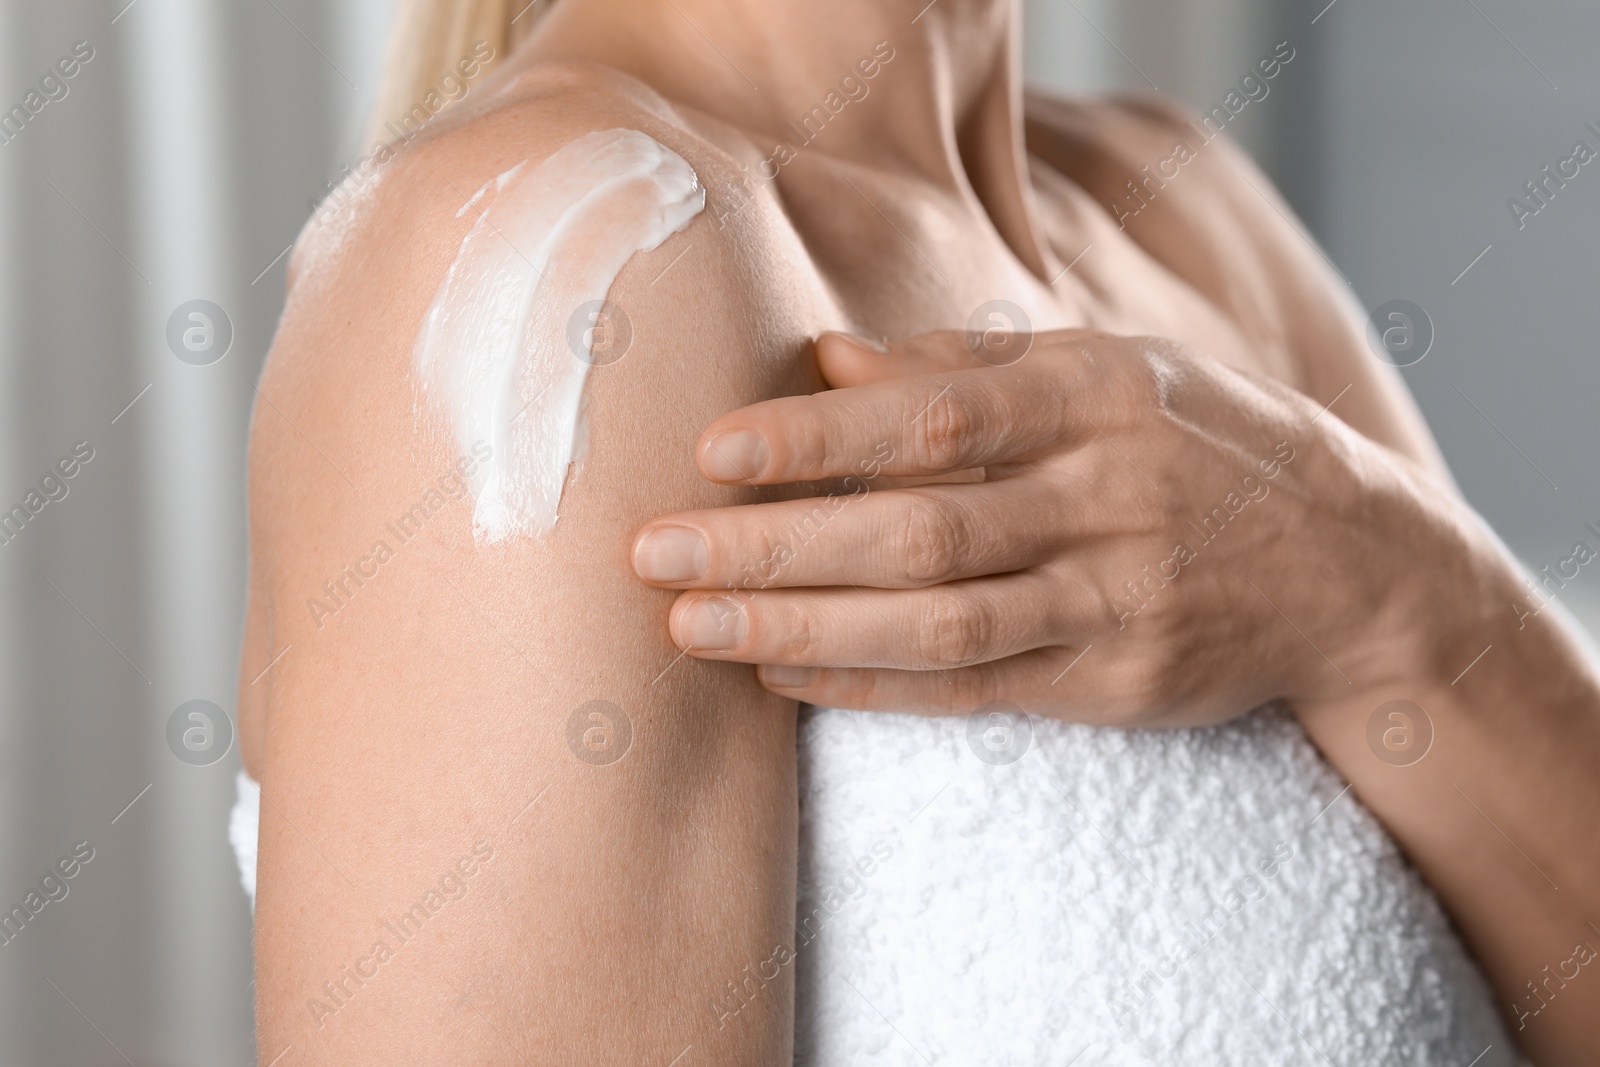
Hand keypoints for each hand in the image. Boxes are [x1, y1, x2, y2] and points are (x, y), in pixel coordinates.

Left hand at [631, 329, 1450, 723]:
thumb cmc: (1202, 444)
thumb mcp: (1111, 371)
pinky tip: (783, 675)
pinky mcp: (1121, 684)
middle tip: (654, 553)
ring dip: (803, 626)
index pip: (937, 416)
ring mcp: (1121, 597)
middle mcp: (1110, 494)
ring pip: (940, 620)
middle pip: (920, 527)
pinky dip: (873, 684)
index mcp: (1099, 394)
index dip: (818, 440)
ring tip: (692, 628)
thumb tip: (826, 360)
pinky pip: (977, 687)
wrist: (1357, 568)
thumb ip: (972, 367)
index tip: (711, 452)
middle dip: (776, 544)